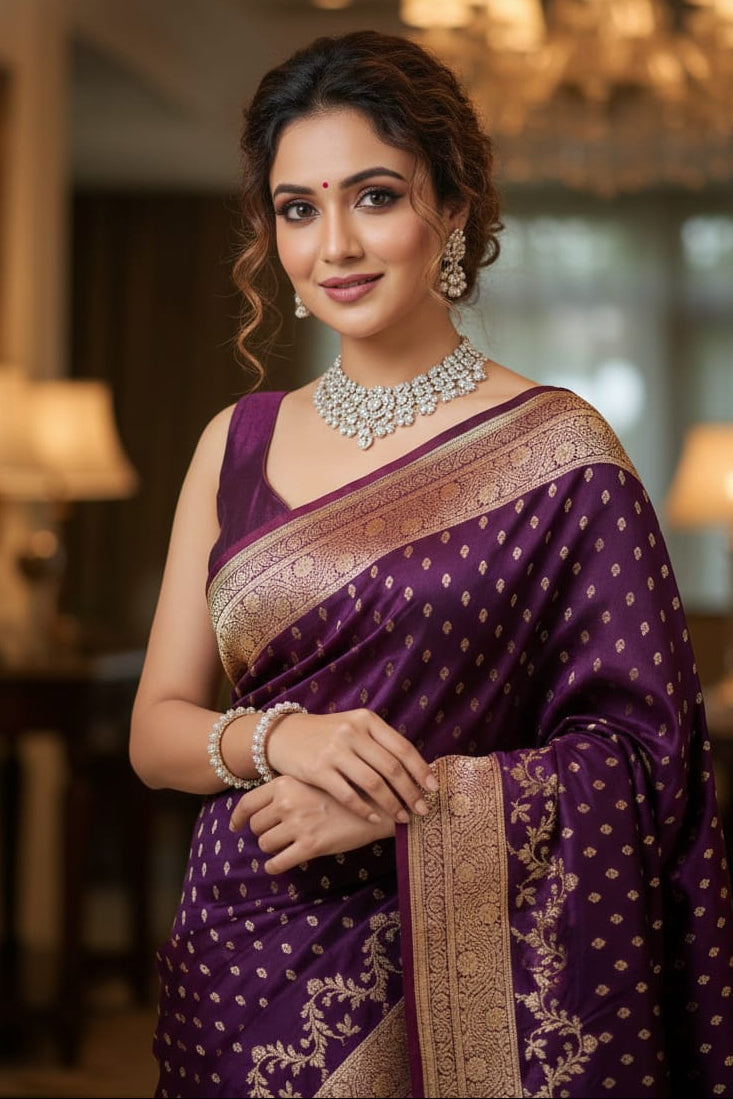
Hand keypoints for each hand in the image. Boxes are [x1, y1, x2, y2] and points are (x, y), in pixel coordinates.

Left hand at [229, 774, 394, 874]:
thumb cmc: (347, 790)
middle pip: (256, 826)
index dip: (238, 818)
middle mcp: (287, 801)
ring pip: (265, 844)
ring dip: (272, 848)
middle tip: (276, 834)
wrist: (378, 803)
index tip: (235, 826)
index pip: (248, 803)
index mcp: (286, 782)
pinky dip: (274, 866)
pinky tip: (279, 865)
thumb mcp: (315, 779)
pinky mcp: (309, 846)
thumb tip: (267, 805)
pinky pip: (277, 863)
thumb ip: (290, 788)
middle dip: (264, 832)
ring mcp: (298, 824)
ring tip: (286, 846)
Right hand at [264, 707, 437, 822]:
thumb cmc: (326, 735)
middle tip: (422, 809)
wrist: (283, 735)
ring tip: (402, 818)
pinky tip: (373, 819)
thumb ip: (379, 743)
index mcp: (366, 720)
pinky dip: (364, 810)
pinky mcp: (318, 769)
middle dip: (411, 792)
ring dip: (392, 804)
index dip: (421, 770)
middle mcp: (352, 732)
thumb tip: (417, 769)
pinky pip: (348, 795)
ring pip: (374, 783)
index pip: (402, 747)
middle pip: (392, 767)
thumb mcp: (353, 728)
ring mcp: (334, 750)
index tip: (433, 789)